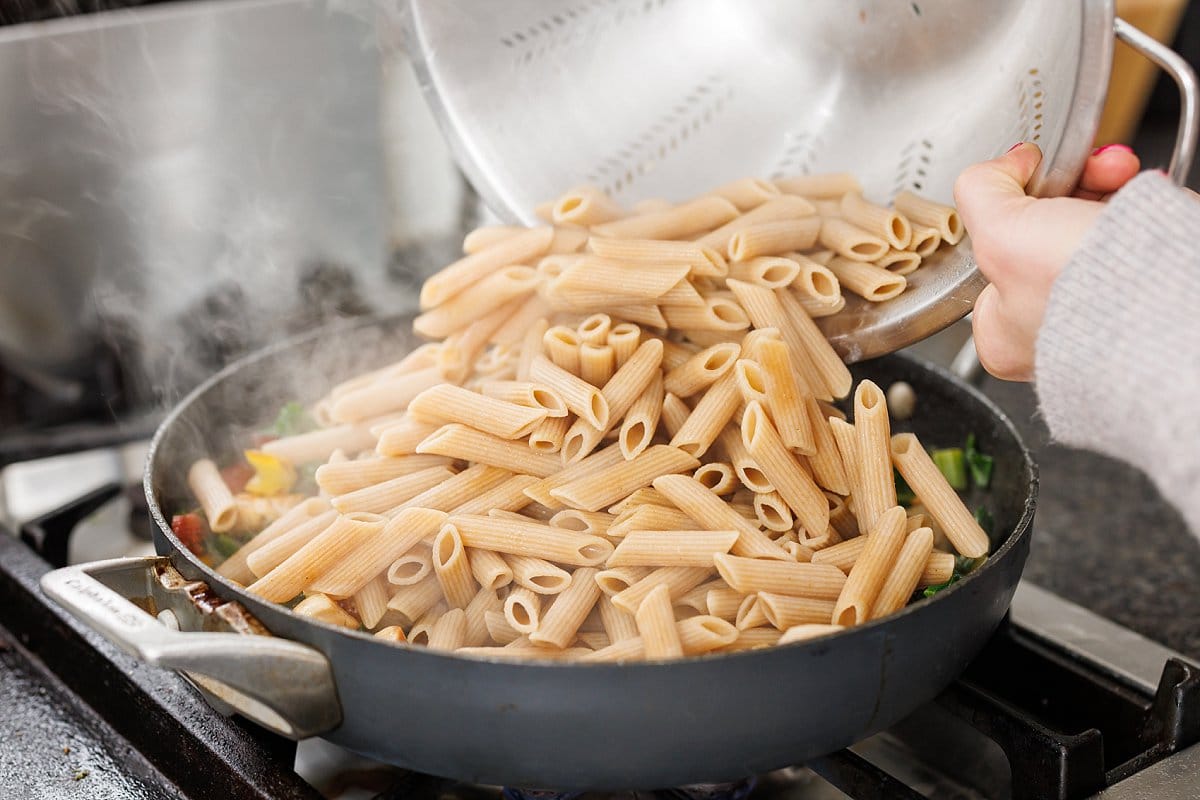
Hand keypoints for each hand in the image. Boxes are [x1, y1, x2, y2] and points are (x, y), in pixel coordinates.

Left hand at [953, 143, 1139, 379]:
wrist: (1175, 291)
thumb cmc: (1087, 292)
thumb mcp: (1000, 233)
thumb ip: (980, 191)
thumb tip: (1001, 168)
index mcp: (1002, 334)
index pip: (984, 257)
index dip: (1001, 210)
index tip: (1015, 186)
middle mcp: (1047, 325)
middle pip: (1038, 226)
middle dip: (1061, 185)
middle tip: (1068, 175)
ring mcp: (1096, 301)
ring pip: (1083, 218)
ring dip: (1099, 179)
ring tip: (1111, 171)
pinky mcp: (1140, 276)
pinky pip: (1126, 222)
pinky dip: (1131, 192)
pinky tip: (1132, 183)